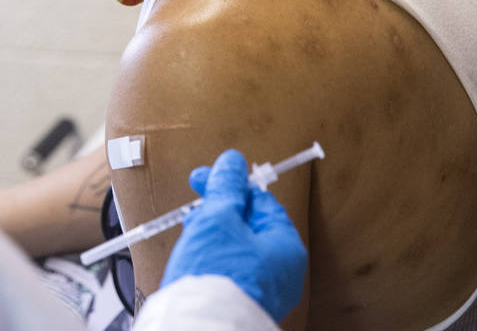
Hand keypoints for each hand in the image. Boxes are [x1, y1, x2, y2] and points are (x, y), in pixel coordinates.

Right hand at [160, 149, 306, 322]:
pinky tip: (195, 253)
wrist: (201, 325)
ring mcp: (263, 288)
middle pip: (250, 225)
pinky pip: (231, 267)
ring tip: (191, 230)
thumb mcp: (218, 217)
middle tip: (194, 203)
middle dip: (219, 209)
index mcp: (285, 246)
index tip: (205, 177)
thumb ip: (226, 187)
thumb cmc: (216, 273)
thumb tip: (233, 161)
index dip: (231, 184)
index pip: (261, 201)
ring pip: (238, 246)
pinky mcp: (243, 300)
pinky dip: (213, 254)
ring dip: (213, 231)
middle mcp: (281, 270)